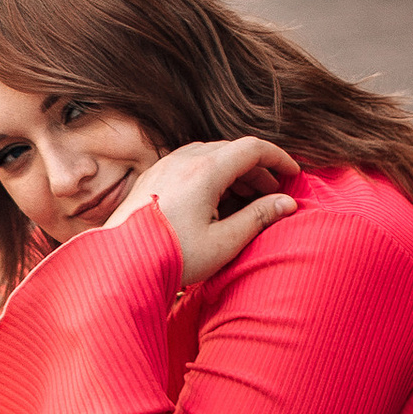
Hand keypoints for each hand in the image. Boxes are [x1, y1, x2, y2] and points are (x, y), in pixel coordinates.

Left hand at [107, 135, 297, 286]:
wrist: (118, 265)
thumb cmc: (171, 257)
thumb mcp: (223, 242)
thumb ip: (258, 218)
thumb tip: (286, 204)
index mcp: (206, 169)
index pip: (253, 148)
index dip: (279, 159)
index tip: (293, 174)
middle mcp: (184, 159)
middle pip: (232, 150)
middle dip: (257, 169)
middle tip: (271, 193)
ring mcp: (165, 166)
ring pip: (210, 155)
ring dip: (233, 171)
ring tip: (245, 198)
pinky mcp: (152, 178)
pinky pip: (189, 164)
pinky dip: (210, 175)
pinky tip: (214, 201)